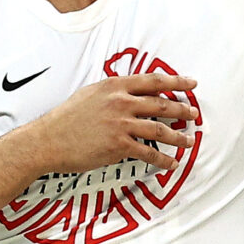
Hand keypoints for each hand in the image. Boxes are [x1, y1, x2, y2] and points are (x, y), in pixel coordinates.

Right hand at [20, 73, 200, 173]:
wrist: (49, 140)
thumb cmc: (67, 117)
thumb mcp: (91, 93)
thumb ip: (113, 91)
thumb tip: (130, 92)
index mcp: (115, 86)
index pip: (154, 81)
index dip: (176, 82)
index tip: (191, 83)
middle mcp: (121, 102)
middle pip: (161, 104)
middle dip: (182, 110)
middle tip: (194, 114)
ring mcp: (121, 124)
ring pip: (159, 129)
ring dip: (178, 136)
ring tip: (189, 140)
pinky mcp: (119, 146)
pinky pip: (148, 152)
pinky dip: (163, 159)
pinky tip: (172, 162)